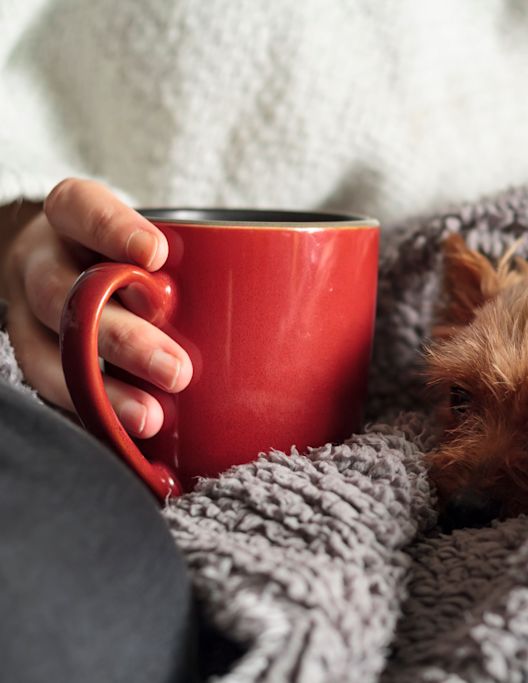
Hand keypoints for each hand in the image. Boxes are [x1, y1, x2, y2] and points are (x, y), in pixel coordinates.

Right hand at [1, 179, 191, 436]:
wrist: (70, 264)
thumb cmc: (139, 254)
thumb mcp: (159, 235)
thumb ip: (209, 258)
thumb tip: (302, 299)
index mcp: (73, 217)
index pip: (82, 209)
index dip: (113, 230)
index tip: (157, 254)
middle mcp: (45, 262)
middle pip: (68, 294)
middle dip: (123, 337)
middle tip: (177, 369)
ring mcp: (33, 315)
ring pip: (51, 353)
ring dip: (105, 390)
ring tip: (152, 418)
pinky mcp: (37, 360)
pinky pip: (54, 394)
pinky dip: (95, 418)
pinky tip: (132, 440)